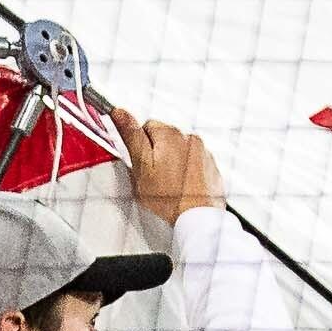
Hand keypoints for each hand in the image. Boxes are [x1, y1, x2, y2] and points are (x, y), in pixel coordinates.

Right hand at [116, 106, 219, 225]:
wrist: (199, 218)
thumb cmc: (169, 197)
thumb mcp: (141, 166)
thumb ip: (131, 136)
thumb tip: (120, 112)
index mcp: (169, 134)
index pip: (145, 126)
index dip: (139, 146)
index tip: (141, 161)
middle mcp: (189, 138)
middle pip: (163, 137)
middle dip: (156, 153)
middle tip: (152, 176)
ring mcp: (203, 152)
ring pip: (178, 150)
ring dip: (172, 161)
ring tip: (168, 184)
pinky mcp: (211, 166)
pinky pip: (193, 162)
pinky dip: (186, 171)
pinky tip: (181, 187)